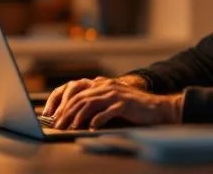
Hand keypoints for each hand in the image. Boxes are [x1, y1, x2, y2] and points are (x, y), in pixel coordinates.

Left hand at [50, 81, 182, 129]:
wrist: (157, 108)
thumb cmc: (134, 108)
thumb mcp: (113, 101)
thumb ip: (98, 102)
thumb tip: (78, 114)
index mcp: (103, 84)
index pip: (77, 93)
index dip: (64, 105)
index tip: (55, 117)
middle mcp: (107, 86)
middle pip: (81, 98)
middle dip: (67, 112)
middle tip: (58, 125)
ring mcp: (116, 94)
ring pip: (90, 103)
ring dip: (78, 116)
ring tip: (70, 127)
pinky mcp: (125, 104)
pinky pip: (107, 112)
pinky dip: (97, 120)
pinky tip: (91, 127)